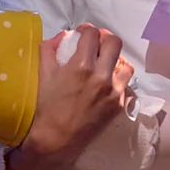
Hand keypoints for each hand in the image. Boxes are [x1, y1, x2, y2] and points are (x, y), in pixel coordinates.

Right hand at [5, 25, 133, 169]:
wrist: (57, 140)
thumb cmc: (46, 106)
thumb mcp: (42, 73)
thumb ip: (50, 49)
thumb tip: (61, 36)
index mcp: (81, 66)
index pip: (92, 34)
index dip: (87, 30)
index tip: (83, 34)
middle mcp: (101, 76)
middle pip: (115, 43)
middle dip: (105, 38)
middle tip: (96, 43)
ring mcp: (114, 92)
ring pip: (126, 65)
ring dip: (116, 60)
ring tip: (105, 64)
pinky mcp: (119, 105)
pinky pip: (125, 85)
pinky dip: (116, 80)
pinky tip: (106, 83)